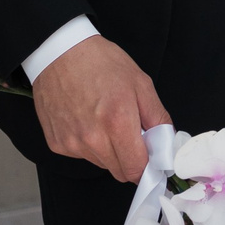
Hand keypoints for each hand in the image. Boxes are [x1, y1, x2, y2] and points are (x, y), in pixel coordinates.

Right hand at [32, 34, 169, 182]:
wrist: (60, 53)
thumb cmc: (101, 63)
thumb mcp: (141, 83)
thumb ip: (158, 118)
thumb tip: (167, 144)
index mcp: (117, 122)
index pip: (136, 169)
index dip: (148, 166)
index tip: (151, 158)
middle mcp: (92, 138)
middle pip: (119, 171)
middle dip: (130, 158)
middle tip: (130, 133)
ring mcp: (72, 143)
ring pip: (101, 164)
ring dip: (109, 151)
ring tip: (105, 120)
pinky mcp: (57, 144)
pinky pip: (82, 155)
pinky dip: (89, 144)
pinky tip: (86, 120)